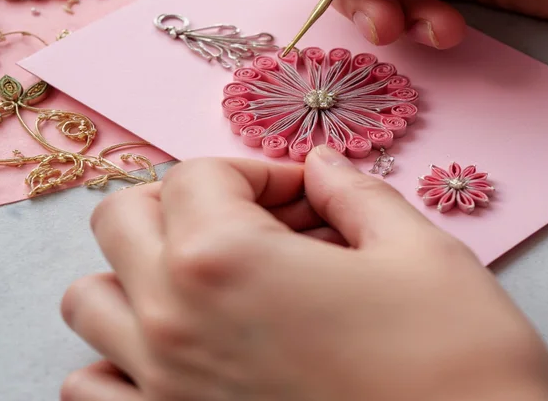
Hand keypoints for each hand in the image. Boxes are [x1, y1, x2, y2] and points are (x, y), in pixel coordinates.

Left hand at [60, 147, 547, 400]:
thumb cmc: (455, 365)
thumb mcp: (420, 252)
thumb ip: (356, 193)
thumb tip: (323, 169)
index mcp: (228, 260)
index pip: (196, 174)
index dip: (259, 170)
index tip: (305, 194)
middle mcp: (173, 325)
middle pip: (121, 219)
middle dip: (187, 202)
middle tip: (256, 220)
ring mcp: (163, 390)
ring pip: (91, 301)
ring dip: (140, 271)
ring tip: (216, 280)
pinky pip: (95, 388)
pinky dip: (120, 358)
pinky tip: (187, 351)